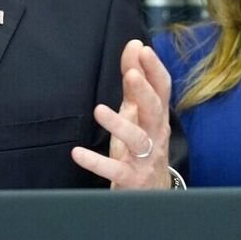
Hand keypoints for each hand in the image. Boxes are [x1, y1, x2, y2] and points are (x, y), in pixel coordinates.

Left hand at [72, 40, 173, 188]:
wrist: (151, 193)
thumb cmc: (142, 147)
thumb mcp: (137, 114)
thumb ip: (134, 82)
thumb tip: (134, 46)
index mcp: (157, 117)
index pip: (162, 89)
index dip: (154, 70)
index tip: (143, 50)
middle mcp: (155, 134)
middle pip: (155, 111)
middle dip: (144, 92)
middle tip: (131, 74)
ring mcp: (145, 157)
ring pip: (137, 139)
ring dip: (119, 124)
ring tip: (99, 110)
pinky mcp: (131, 178)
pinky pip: (115, 170)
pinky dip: (96, 162)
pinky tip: (77, 153)